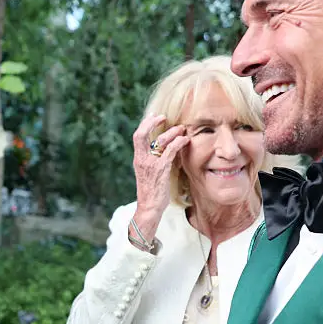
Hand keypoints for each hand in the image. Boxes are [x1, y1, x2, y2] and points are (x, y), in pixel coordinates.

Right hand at [131, 114, 189, 240]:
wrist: (149, 207)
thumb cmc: (151, 191)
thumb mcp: (148, 173)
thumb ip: (152, 160)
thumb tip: (162, 149)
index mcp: (138, 159)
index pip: (137, 137)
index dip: (145, 124)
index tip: (153, 116)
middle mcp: (141, 160)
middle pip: (141, 135)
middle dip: (152, 123)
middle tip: (165, 117)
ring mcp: (150, 164)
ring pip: (159, 141)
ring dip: (172, 132)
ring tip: (182, 129)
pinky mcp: (161, 170)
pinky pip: (170, 151)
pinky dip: (179, 143)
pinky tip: (185, 140)